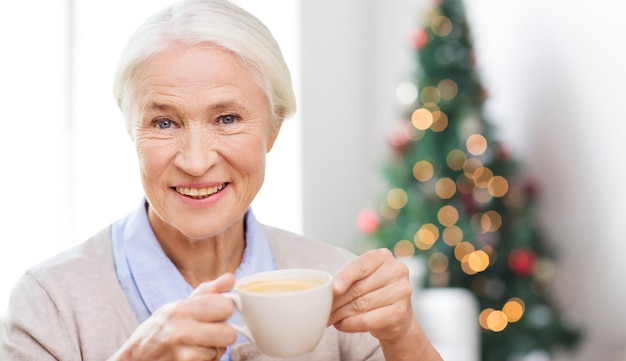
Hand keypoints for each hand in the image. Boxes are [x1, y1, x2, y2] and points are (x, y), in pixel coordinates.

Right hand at [110, 273, 236, 360]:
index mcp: (181, 309)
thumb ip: (207, 293)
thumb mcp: (178, 307)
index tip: (215, 315)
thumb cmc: (159, 331)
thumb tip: (230, 278)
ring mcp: (181, 353)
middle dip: (222, 335)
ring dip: (211, 351)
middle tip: (207, 333)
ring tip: (194, 346)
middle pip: (229, 333)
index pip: (226, 307)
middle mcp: (180, 330)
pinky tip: (190, 357)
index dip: (224, 312)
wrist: (134, 359)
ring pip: (220, 351)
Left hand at [329, 249, 442, 360]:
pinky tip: (341, 325)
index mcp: (383, 256)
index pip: (361, 265)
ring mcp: (402, 291)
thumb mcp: (362, 279)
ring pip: (361, 305)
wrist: (398, 317)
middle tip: (322, 309)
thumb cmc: (374, 293)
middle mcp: (396, 271)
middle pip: (358, 288)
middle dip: (336, 301)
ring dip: (340, 314)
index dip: (345, 276)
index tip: (333, 289)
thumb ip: (348, 279)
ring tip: (329, 318)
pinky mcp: (400, 313)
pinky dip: (350, 324)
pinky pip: (368, 320)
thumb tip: (324, 290)